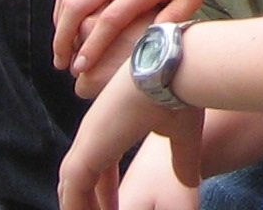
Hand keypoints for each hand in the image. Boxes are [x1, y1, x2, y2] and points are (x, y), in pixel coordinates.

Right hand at [54, 0, 214, 90]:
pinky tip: (62, 23)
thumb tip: (154, 44)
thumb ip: (175, 18)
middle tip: (61, 64)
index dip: (92, 47)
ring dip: (59, 25)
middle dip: (64, 39)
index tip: (81, 67)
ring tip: (59, 50)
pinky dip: (61, 5)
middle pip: (78, 8)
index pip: (108, 20)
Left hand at [59, 63, 202, 209]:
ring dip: (80, 207)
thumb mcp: (182, 136)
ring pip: (72, 187)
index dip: (104, 193)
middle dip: (88, 202)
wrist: (174, 67)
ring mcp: (89, 140)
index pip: (100, 169)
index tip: (112, 208)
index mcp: (112, 128)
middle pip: (81, 179)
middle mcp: (95, 134)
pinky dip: (77, 207)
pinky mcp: (88, 148)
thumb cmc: (181, 91)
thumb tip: (190, 181)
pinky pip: (74, 190)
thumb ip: (181, 161)